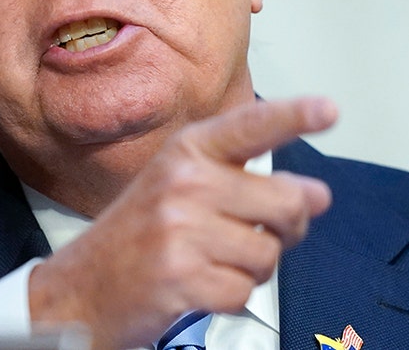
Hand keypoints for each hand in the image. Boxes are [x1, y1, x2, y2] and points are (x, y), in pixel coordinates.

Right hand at [28, 97, 336, 349]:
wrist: (80, 290)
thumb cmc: (138, 236)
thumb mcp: (182, 189)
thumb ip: (249, 184)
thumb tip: (316, 195)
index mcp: (186, 151)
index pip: (251, 126)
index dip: (295, 116)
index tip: (328, 110)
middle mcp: (183, 181)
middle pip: (285, 202)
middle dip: (288, 229)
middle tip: (263, 235)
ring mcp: (179, 228)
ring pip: (268, 254)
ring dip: (253, 269)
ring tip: (215, 263)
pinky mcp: (180, 276)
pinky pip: (245, 291)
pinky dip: (231, 297)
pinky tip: (201, 287)